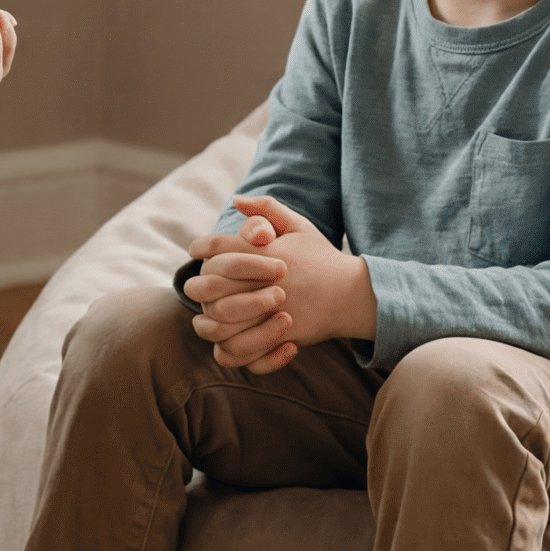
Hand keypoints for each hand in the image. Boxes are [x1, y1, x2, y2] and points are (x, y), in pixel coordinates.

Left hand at [182, 194, 375, 371]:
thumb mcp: (298, 225)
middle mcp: (265, 282)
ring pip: (219, 322)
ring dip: (209, 319)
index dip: (200, 247)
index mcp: (265, 253)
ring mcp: (272, 312)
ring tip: (212, 314)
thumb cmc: (321, 257)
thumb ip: (266, 209)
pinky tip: (229, 335)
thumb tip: (236, 200)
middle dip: (199, 286)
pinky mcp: (279, 336)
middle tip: (202, 287)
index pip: (216, 247)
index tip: (197, 251)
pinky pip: (238, 350)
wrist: (352, 294)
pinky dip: (228, 346)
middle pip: (209, 286)